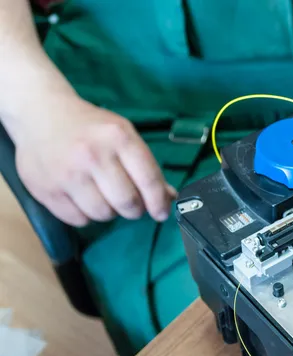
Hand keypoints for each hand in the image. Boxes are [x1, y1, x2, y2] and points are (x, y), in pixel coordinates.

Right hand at [8, 94, 174, 226]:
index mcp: (118, 137)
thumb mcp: (123, 135)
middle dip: (134, 208)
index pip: (148, 180)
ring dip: (109, 211)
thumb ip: (145, 166)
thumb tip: (168, 197)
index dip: (159, 202)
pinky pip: (79, 220)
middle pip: (127, 203)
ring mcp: (67, 174)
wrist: (39, 114)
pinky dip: (85, 215)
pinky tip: (82, 197)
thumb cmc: (90, 127)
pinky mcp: (46, 190)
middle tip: (130, 202)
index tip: (161, 213)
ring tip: (102, 194)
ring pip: (103, 214)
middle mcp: (93, 155)